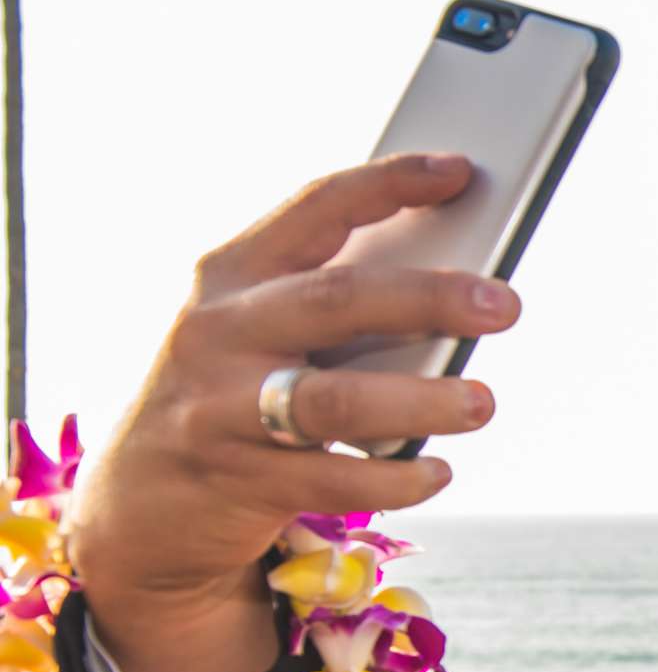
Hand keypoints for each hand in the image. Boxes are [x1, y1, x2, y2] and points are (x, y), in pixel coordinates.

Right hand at [62, 155, 515, 671]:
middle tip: (504, 305)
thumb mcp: (258, 331)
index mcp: (230, 274)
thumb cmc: (232, 393)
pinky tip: (437, 470)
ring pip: (334, 400)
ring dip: (421, 400)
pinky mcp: (237, 480)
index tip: (458, 170)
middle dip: (428, 297)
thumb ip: (334, 305)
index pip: (316, 207)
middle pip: (336, 300)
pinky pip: (333, 479)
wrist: (139, 501)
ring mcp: (221, 407)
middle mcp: (218, 331)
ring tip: (482, 402)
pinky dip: (396, 478)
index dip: (389, 183)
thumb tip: (458, 286)